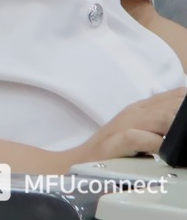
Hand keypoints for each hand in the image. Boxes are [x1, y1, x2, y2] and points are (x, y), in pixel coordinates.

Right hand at [58, 89, 183, 165]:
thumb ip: (161, 125)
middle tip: (186, 132)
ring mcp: (124, 125)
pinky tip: (162, 152)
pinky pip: (138, 138)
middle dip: (185, 116)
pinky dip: (154, 143)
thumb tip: (181, 124)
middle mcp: (135, 113)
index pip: (176, 96)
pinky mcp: (115, 142)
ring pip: (161, 118)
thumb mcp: (140, 131)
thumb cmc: (112, 150)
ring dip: (176, 127)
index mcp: (142, 108)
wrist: (80, 160)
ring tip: (181, 140)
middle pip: (173, 106)